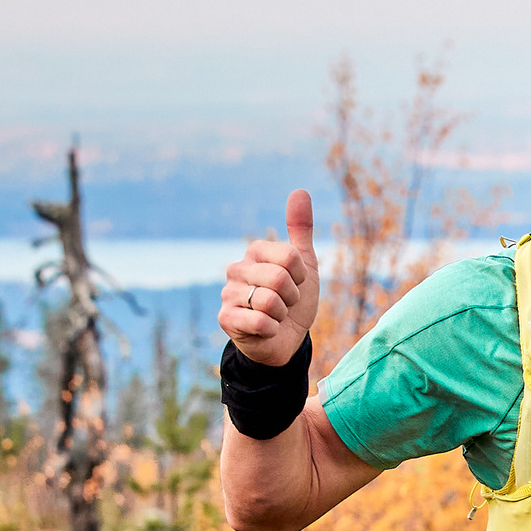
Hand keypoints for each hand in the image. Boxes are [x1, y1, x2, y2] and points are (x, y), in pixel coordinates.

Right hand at [224, 189, 319, 365]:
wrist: (287, 340)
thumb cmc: (294, 301)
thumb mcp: (305, 265)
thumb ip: (301, 230)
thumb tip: (300, 191)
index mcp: (256, 252)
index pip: (290, 257)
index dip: (301, 276)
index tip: (296, 284)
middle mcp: (237, 268)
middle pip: (280, 278)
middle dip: (293, 297)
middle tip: (286, 303)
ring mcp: (228, 293)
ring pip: (270, 301)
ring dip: (282, 314)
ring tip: (275, 315)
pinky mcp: (225, 319)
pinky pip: (260, 321)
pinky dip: (272, 329)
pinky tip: (266, 329)